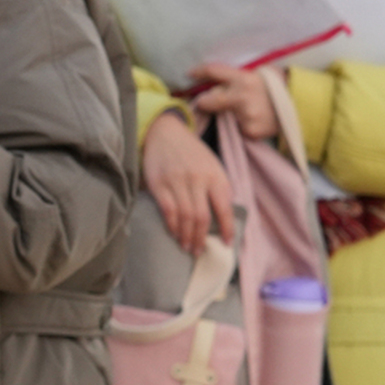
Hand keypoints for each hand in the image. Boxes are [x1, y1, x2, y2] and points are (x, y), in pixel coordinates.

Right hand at [142, 111, 235, 253]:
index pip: (224, 208)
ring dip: (186, 236)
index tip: (225, 244)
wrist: (166, 133)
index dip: (226, 229)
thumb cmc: (192, 153)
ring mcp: (177, 181)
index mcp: (215, 176)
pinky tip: (174, 232)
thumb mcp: (212, 166)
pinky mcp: (158, 183)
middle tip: (199, 251)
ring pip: (184, 216)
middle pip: (201, 217)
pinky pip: (167, 210)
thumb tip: (222, 218)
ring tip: (187, 246)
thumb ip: (218, 188)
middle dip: (201, 238)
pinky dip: (172, 225)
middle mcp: (197, 179)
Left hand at [191, 64, 280, 138]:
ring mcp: (245, 117)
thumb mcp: (261, 72)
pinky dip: (242, 125)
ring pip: (223, 116)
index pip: (213, 72)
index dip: (198, 72)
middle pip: (207, 100)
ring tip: (248, 109)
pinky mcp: (250, 132)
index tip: (190, 75)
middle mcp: (241, 98)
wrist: (306, 106)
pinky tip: (256, 119)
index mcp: (244, 78)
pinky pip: (237, 128)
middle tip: (206, 100)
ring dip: (228, 114)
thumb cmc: (281, 85)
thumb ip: (238, 76)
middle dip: (204, 101)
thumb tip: (215, 79)